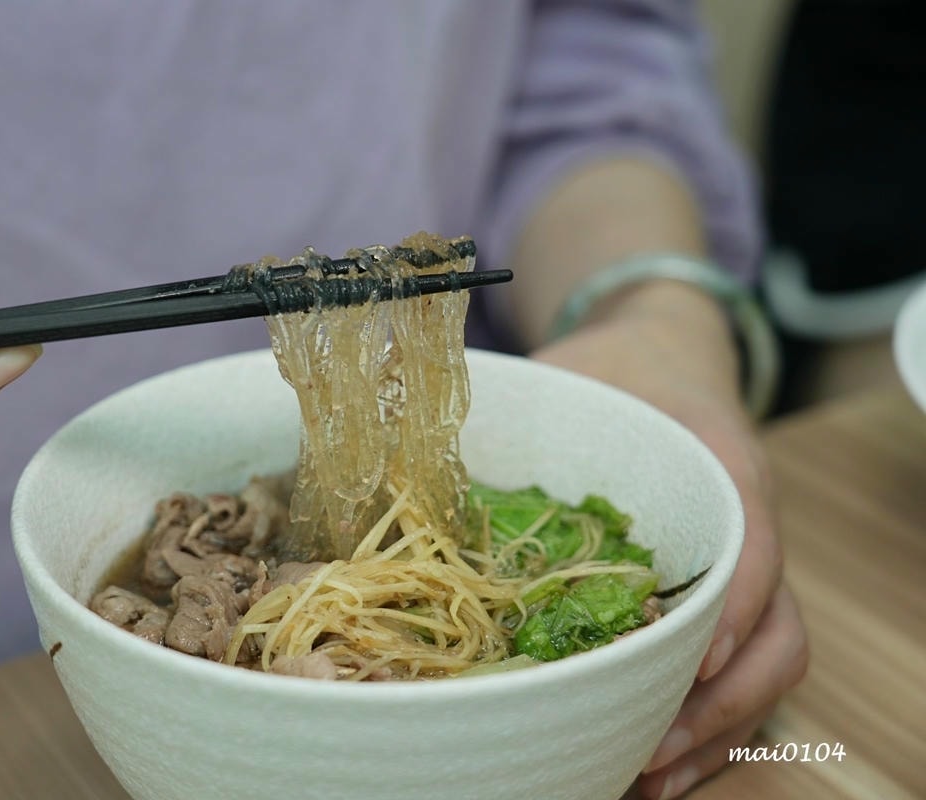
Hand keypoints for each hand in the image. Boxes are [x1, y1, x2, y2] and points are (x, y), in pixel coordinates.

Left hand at [531, 281, 808, 798]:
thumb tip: (409, 404)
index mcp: (720, 464)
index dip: (731, 604)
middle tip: (648, 748)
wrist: (657, 356)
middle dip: (717, 701)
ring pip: (764, 663)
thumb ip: (517, 391)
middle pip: (774, 631)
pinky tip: (654, 758)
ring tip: (648, 776)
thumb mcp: (575, 364)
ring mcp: (738, 568)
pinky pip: (737, 668)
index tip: (688, 652)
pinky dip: (706, 721)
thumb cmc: (613, 367)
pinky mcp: (716, 594)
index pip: (751, 539)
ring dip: (715, 730)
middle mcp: (745, 526)